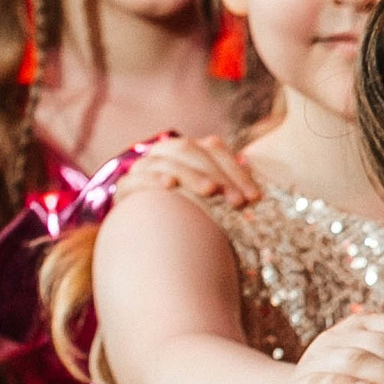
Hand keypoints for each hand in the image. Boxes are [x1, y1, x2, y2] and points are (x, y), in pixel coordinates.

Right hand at [115, 134, 262, 204]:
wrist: (152, 235)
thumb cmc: (192, 216)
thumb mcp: (214, 202)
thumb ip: (230, 191)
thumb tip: (257, 197)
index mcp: (188, 149)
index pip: (214, 148)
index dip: (236, 170)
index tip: (254, 197)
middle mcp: (165, 152)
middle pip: (190, 150)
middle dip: (217, 174)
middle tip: (238, 202)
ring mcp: (144, 167)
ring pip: (167, 161)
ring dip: (190, 175)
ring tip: (209, 190)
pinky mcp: (127, 187)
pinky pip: (137, 178)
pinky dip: (153, 179)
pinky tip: (169, 186)